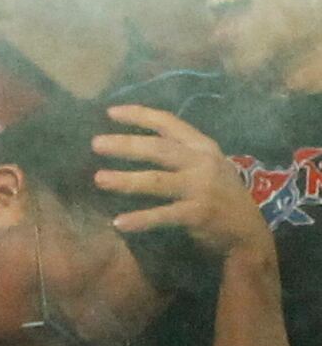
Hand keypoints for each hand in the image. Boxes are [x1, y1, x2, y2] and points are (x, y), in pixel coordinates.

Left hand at [95, 104, 274, 265]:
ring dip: (126, 180)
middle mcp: (203, 164)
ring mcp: (201, 189)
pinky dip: (140, 219)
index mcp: (204, 147)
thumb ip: (180, 150)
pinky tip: (119, 223)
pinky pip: (163, 215)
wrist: (249, 232)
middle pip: (159, 150)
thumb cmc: (220, 194)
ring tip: (99, 178)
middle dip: (126, 145)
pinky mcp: (198, 214)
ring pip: (156, 181)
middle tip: (95, 144)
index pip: (169, 124)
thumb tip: (135, 139)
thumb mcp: (208, 164)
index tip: (110, 112)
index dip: (140, 115)